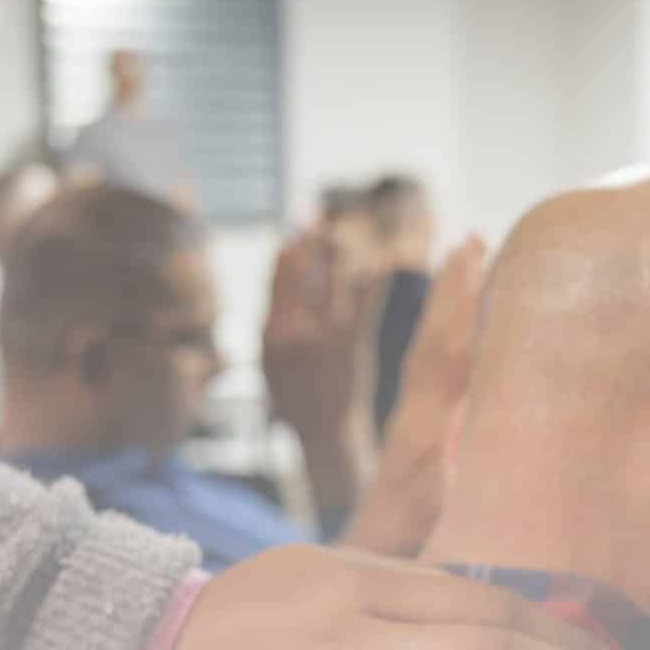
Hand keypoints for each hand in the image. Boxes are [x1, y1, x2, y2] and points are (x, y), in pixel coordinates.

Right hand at [262, 231, 369, 438]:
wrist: (328, 429)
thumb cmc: (294, 394)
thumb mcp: (269, 359)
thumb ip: (273, 317)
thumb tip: (282, 271)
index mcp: (273, 334)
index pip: (279, 279)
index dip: (288, 250)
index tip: (294, 231)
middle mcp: (300, 330)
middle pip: (307, 271)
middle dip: (313, 241)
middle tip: (318, 219)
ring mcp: (330, 334)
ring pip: (336, 278)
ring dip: (340, 250)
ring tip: (340, 232)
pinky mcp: (357, 340)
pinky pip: (366, 298)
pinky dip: (373, 275)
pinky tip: (380, 258)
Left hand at [342, 235, 486, 555]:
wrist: (366, 577)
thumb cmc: (413, 559)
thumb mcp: (448, 527)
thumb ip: (473, 490)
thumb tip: (503, 447)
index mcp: (424, 434)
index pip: (445, 357)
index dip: (464, 309)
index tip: (481, 263)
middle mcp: (413, 420)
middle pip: (432, 339)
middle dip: (454, 288)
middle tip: (472, 237)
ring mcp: (409, 425)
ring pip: (425, 349)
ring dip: (444, 302)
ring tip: (461, 255)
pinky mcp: (411, 435)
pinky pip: (425, 369)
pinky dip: (442, 333)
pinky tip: (457, 317)